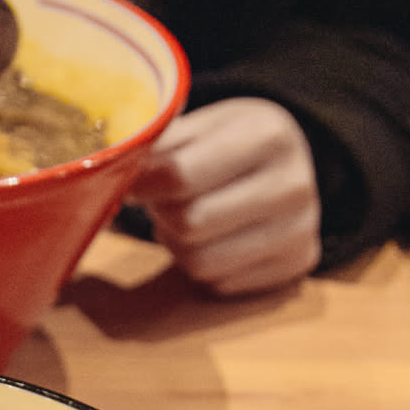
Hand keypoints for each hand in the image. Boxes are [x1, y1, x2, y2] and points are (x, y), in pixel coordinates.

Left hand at [129, 99, 321, 295]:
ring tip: (190, 218)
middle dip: (164, 214)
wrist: (289, 162)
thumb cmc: (231, 142)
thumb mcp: (200, 126)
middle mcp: (294, 184)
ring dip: (180, 245)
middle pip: (188, 223)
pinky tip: (217, 238)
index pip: (179, 176)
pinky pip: (221, 284)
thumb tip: (108, 169)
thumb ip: (159, 147)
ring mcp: (300, 229)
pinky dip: (205, 266)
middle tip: (166, 200)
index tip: (136, 182)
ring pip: (201, 262)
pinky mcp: (298, 265)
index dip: (144, 184)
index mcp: (268, 135)